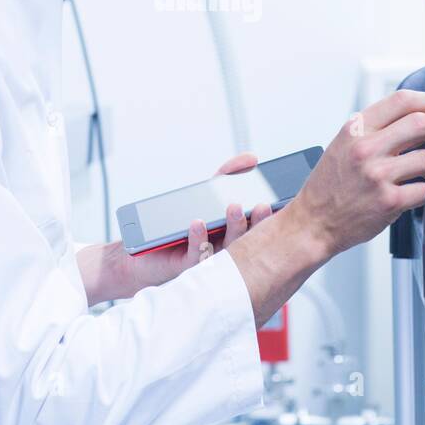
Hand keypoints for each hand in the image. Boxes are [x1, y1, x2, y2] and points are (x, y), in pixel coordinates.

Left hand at [121, 151, 274, 291]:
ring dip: (233, 227)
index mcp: (237, 233)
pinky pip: (197, 253)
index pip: (259, 224)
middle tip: (262, 205)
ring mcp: (211, 259)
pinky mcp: (190, 266)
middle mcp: (229, 248)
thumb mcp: (206, 193)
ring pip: (228, 247)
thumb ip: (228, 175)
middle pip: (249, 236)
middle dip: (257, 220)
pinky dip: (199, 237)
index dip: (268, 214)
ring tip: (233, 208)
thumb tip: (251, 158)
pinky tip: (197, 222)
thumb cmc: (183, 225)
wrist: (146, 254)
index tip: (277, 199)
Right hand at [285, 90, 424, 258]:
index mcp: (355, 130)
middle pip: (421, 123)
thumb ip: (373, 128)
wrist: (313, 221)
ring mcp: (378, 175)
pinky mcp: (389, 201)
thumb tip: (411, 116)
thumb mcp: (343, 144)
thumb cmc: (328, 185)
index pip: (401, 100)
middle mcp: (366, 148)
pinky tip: (417, 191)